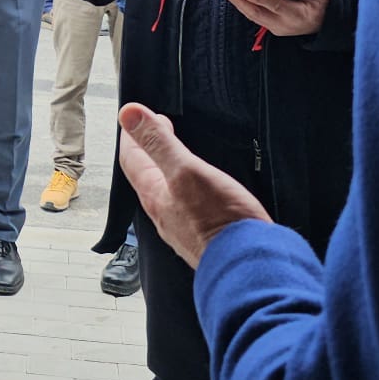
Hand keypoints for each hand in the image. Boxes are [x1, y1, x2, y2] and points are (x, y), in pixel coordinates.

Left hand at [118, 104, 271, 267]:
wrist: (250, 266)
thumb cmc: (220, 222)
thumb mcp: (187, 171)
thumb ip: (158, 143)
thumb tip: (128, 114)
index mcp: (154, 195)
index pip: (131, 160)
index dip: (132, 135)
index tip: (137, 117)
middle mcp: (164, 213)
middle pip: (147, 175)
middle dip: (150, 149)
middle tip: (159, 128)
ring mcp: (183, 227)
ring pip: (167, 192)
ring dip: (169, 168)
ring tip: (178, 153)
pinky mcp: (204, 235)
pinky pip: (186, 205)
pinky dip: (188, 187)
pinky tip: (202, 188)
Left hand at [221, 0, 331, 36]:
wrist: (323, 24)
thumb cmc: (322, 5)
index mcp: (298, 15)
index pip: (278, 7)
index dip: (263, 0)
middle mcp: (284, 24)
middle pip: (259, 13)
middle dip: (241, 2)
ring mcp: (276, 27)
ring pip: (254, 16)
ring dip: (238, 4)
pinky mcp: (270, 27)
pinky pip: (254, 16)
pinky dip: (243, 6)